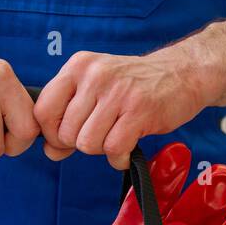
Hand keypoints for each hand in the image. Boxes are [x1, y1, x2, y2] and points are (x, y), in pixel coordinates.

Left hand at [34, 49, 214, 169]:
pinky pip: (113, 149)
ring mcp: (118, 92)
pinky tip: (127, 147)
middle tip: (103, 132)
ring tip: (117, 135)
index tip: (68, 136)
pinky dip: (119, 158)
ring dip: (101, 149)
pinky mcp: (140, 111)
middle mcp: (95, 75)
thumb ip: (68, 118)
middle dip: (81, 143)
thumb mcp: (95, 90)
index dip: (52, 133)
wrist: (182, 73)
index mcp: (78, 67)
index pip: (43, 110)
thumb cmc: (134, 86)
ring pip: (87, 143)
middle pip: (66, 133)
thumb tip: (50, 151)